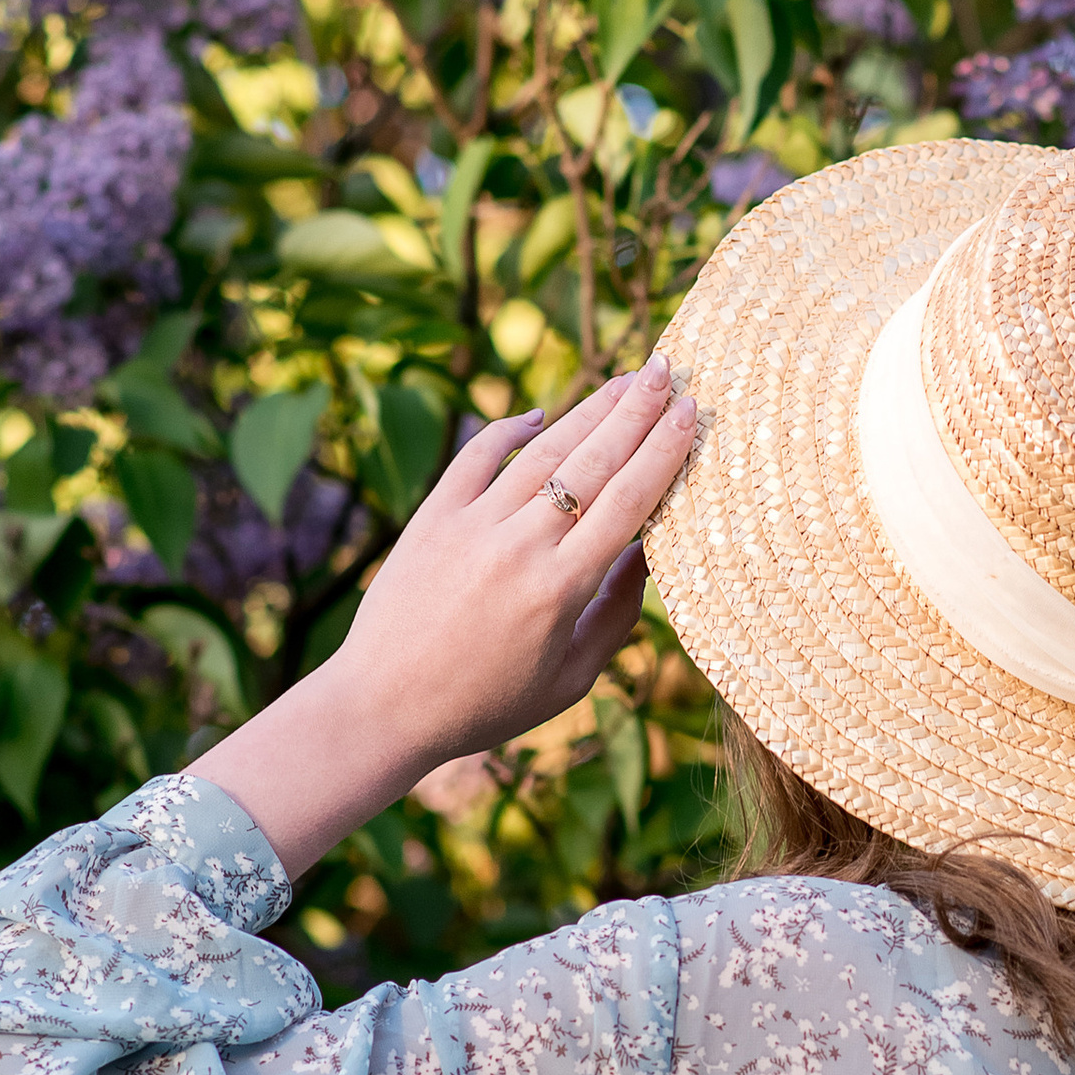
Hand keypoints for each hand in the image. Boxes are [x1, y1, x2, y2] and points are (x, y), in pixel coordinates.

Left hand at [195, 359, 697, 878]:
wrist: (382, 707)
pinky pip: (476, 457)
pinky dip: (508, 430)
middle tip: (669, 367)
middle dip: (636, 411)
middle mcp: (518, 547)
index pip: (627, 504)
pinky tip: (538, 414)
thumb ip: (615, 615)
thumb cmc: (484, 706)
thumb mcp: (568, 680)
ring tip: (627, 378)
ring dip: (588, 409)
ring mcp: (471, 525)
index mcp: (559, 590)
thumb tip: (648, 553)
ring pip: (542, 452)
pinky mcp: (431, 518)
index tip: (692, 411)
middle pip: (592, 462)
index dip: (664, 451)